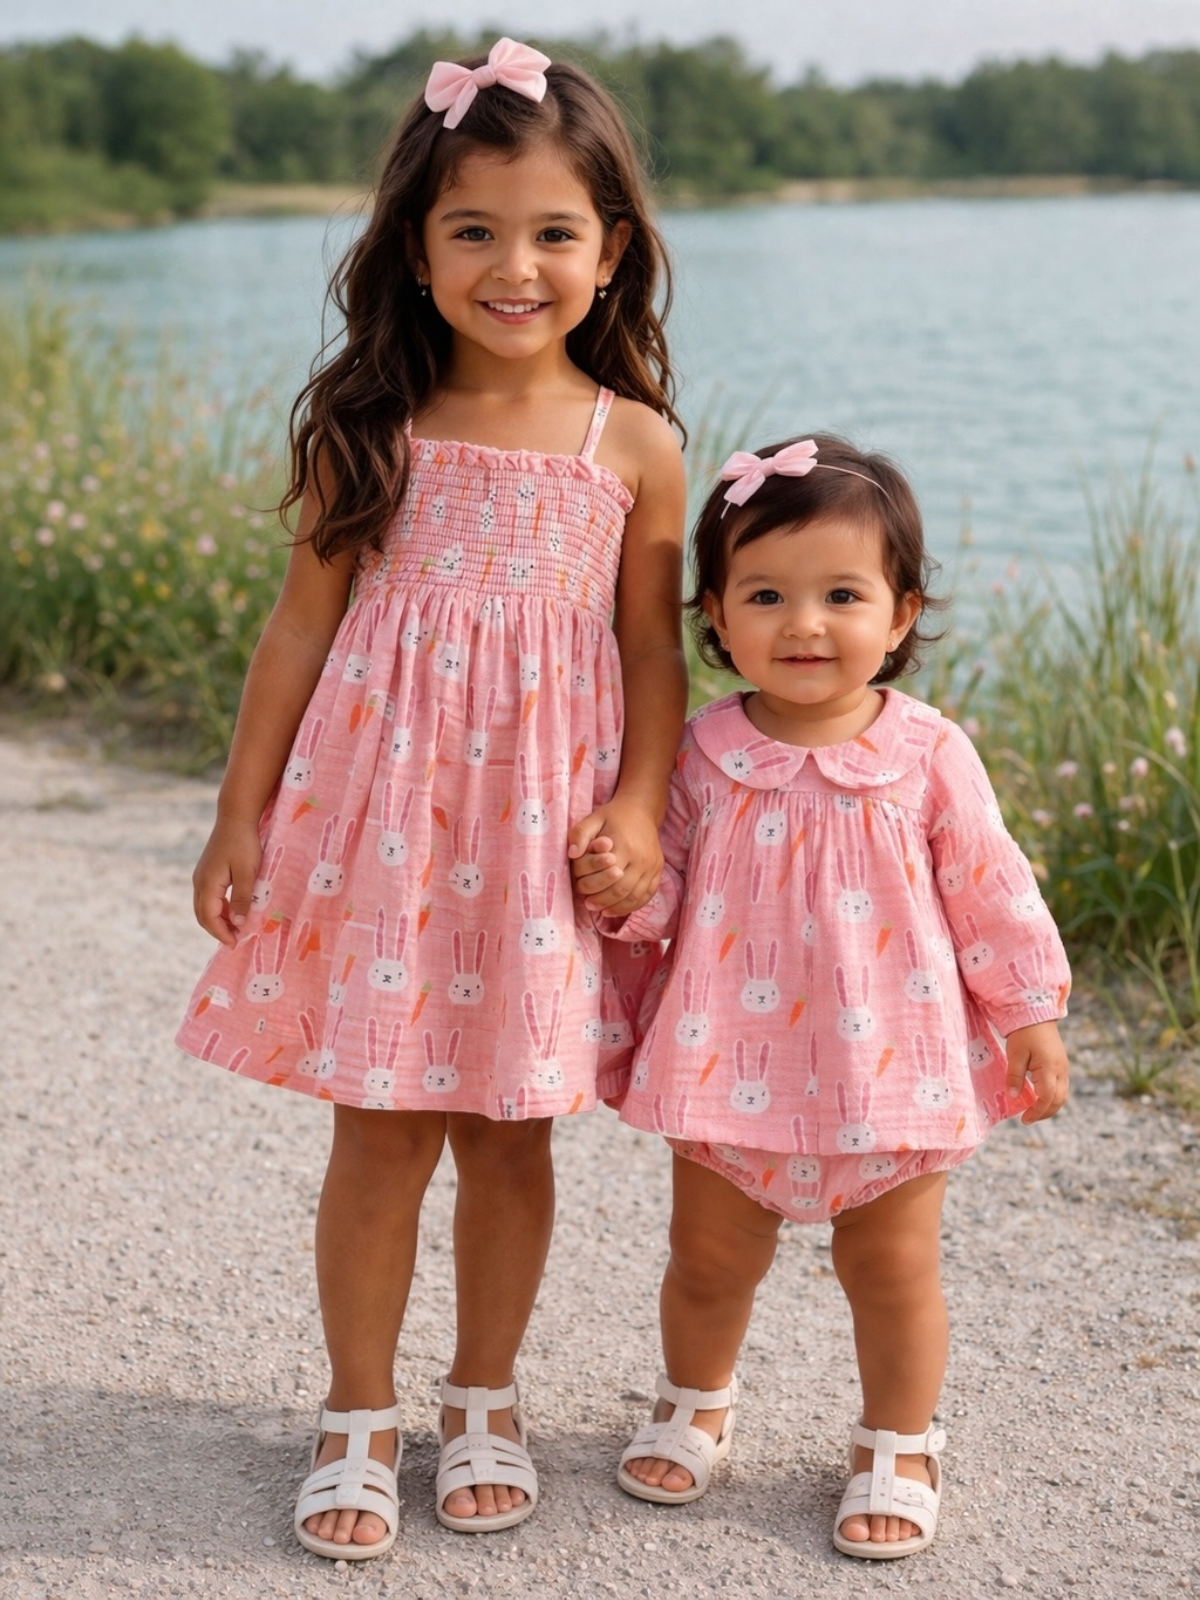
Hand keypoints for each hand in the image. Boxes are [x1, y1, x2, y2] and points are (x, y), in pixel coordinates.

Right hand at [192, 815, 263, 945]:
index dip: (221, 933)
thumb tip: (238, 923)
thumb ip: (241, 899)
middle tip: (235, 941)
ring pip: (204, 907)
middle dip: (218, 930)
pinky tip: (233, 911)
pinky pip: (208, 898)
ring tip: (236, 929)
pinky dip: (218, 909)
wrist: (236, 817)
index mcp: (207, 884)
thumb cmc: (244, 844)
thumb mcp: (247, 873)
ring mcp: (201, 876)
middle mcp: (199, 882)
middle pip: (203, 915)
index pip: (209, 917)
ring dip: (218, 920)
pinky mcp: (207, 871)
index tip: (235, 944)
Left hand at [567, 795, 662, 916]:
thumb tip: (572, 854)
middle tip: (589, 906)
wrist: (641, 810)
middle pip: (621, 890)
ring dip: (617, 908)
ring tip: (602, 910)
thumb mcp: (593, 819)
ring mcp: (653, 866)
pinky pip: (647, 895)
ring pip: (635, 896)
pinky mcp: (658, 870)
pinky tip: (619, 908)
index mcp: (625, 846)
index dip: (594, 889)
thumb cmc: (613, 817)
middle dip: (603, 901)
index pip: (608, 877)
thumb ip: (580, 834)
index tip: (582, 895)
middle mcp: (642, 858)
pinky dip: (633, 905)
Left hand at [1005, 1020, 1068, 1122]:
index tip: (1024, 1120)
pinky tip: (1038, 1098)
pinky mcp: (1062, 1065)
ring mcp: (1064, 1067)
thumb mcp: (1015, 1054)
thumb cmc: (1024, 1033)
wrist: (1036, 1014)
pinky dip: (1051, 1097)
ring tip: (1033, 1111)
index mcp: (1050, 1068)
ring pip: (1062, 1095)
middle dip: (1044, 1113)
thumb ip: (1014, 1076)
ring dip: (1049, 1106)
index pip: (1047, 1098)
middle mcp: (1061, 1070)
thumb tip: (1013, 1097)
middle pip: (1058, 1100)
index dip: (1036, 1112)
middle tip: (1028, 1118)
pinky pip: (1060, 1087)